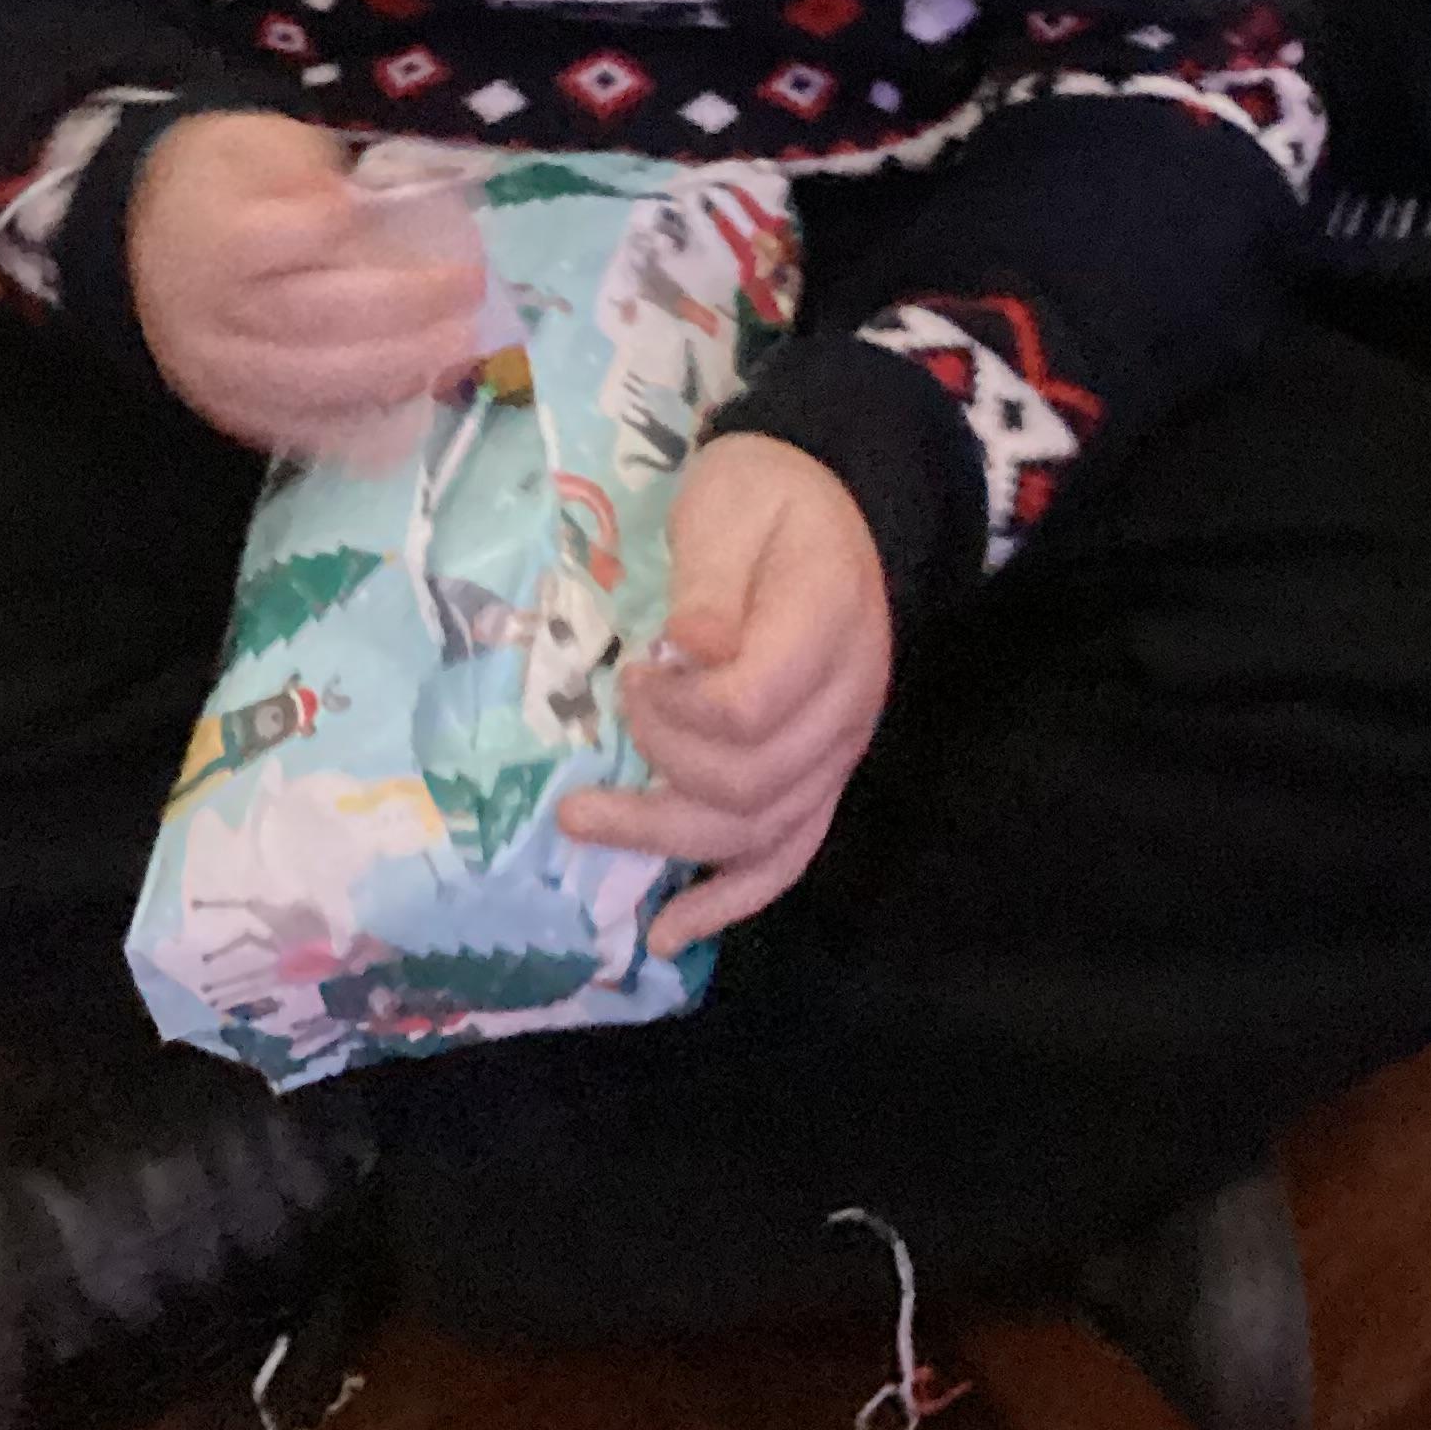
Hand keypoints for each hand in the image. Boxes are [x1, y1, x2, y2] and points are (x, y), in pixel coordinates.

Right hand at [127, 110, 487, 446]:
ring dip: (398, 368)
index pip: (267, 239)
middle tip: (470, 288)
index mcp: (210, 238)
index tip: (390, 210)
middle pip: (308, 317)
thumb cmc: (223, 184)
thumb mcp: (254, 144)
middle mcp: (207, 313)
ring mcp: (216, 371)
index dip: (330, 223)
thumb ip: (304, 167)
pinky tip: (417, 401)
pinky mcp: (230, 410)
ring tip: (460, 346)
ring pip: (311, 382)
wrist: (145, 241)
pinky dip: (361, 424)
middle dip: (403, 307)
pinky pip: (299, 429)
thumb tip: (360, 203)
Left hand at [557, 433, 892, 955]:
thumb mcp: (729, 505)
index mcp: (826, 624)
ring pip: (761, 830)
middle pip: (750, 783)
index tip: (632, 673)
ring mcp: (840, 746)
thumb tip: (683, 650)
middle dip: (662, 765)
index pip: (748, 710)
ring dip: (669, 842)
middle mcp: (847, 701)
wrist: (830, 501)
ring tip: (583, 828)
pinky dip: (733, 897)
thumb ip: (709, 582)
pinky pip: (790, 851)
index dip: (675, 710)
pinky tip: (675, 932)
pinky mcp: (822, 772)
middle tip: (612, 717)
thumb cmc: (765, 497)